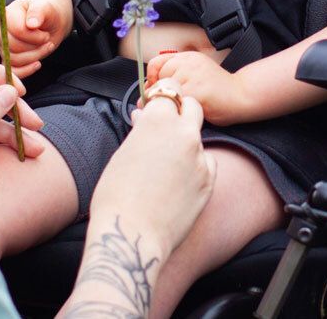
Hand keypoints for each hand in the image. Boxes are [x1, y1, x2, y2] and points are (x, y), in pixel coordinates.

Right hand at [3, 0, 71, 70]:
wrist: (51, 23)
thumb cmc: (46, 14)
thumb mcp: (45, 7)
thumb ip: (38, 12)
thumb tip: (31, 24)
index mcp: (7, 16)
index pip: (16, 31)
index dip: (33, 36)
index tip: (45, 34)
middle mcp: (2, 32)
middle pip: (12, 47)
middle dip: (35, 47)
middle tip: (47, 41)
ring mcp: (4, 47)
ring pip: (13, 60)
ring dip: (34, 57)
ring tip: (46, 47)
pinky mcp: (9, 60)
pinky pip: (12, 71)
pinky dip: (26, 70)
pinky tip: (38, 63)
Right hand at [88, 79, 215, 258]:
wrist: (132, 236)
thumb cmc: (116, 196)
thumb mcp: (122, 155)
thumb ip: (141, 131)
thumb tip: (145, 118)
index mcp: (158, 120)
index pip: (170, 90)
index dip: (163, 96)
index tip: (159, 103)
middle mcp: (184, 133)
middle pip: (193, 106)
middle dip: (182, 111)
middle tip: (167, 127)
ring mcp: (200, 157)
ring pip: (198, 138)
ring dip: (186, 143)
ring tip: (166, 166)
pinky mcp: (210, 181)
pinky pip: (206, 162)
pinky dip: (196, 166)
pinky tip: (178, 182)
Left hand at [146, 51, 251, 125]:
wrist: (242, 95)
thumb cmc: (217, 91)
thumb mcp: (194, 75)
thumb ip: (173, 78)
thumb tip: (144, 95)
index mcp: (187, 57)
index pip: (156, 63)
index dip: (152, 79)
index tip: (156, 90)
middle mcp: (189, 62)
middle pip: (159, 78)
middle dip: (160, 93)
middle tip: (171, 103)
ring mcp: (193, 75)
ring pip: (167, 91)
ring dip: (170, 103)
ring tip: (183, 108)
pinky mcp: (198, 91)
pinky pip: (178, 103)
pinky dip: (179, 111)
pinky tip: (189, 112)